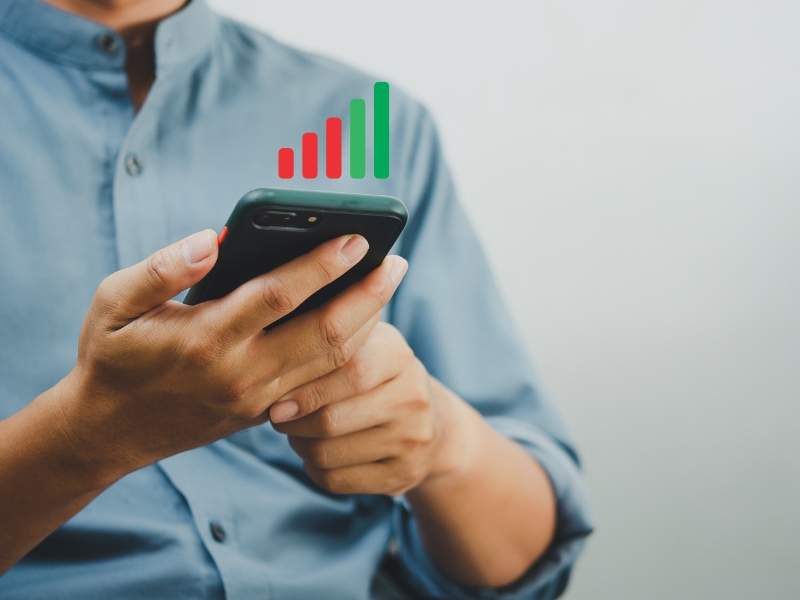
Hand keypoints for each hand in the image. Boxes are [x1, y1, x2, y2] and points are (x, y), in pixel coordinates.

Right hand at [54, 230, 407, 482]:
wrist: (109, 432)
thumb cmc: (112, 356)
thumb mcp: (114, 303)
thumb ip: (161, 268)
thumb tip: (211, 239)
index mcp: (205, 339)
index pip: (278, 295)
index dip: (321, 264)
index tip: (356, 236)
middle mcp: (241, 374)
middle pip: (325, 333)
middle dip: (367, 295)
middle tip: (397, 260)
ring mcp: (258, 400)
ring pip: (332, 362)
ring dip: (367, 321)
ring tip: (387, 283)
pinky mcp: (266, 413)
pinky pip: (321, 380)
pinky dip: (348, 349)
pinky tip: (362, 318)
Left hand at [270, 322, 468, 495]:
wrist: (431, 421)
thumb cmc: (375, 375)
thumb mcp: (363, 344)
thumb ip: (325, 340)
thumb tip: (272, 353)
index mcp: (398, 355)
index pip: (349, 371)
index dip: (305, 389)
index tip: (275, 400)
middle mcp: (412, 397)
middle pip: (332, 420)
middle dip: (293, 423)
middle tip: (278, 417)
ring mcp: (412, 439)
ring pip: (327, 454)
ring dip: (299, 446)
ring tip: (297, 432)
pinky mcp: (402, 475)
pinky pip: (336, 481)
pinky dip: (313, 469)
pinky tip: (316, 454)